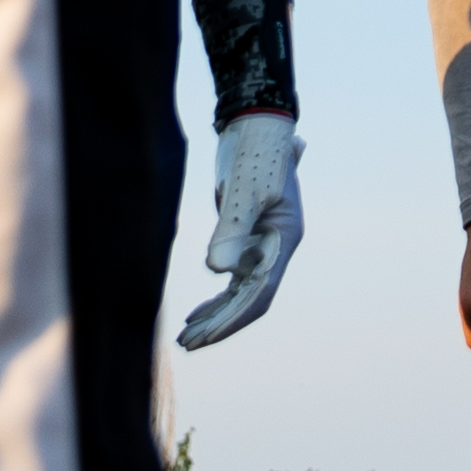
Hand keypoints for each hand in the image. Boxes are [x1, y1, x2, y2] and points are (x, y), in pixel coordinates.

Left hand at [180, 112, 302, 350]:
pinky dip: (215, 297)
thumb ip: (231, 231)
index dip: (232, 319)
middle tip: (187, 344)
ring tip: (186, 337)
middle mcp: (275, 248)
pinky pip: (233, 278)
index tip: (204, 337)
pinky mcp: (246, 237)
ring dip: (215, 315)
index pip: (259, 293)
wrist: (256, 125)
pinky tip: (196, 312)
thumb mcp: (244, 192)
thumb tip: (216, 272)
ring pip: (240, 292)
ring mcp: (262, 244)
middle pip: (249, 299)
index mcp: (283, 240)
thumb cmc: (255, 154)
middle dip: (220, 324)